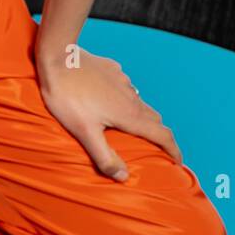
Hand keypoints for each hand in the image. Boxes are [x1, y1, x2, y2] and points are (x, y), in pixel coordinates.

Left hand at [36, 44, 181, 180]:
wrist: (57, 58)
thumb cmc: (67, 97)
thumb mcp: (84, 132)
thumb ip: (104, 156)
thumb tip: (124, 176)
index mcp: (129, 114)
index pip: (162, 134)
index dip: (174, 150)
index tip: (178, 162)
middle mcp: (131, 96)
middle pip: (154, 119)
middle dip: (158, 135)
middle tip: (154, 149)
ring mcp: (122, 80)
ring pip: (139, 102)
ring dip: (141, 117)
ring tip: (130, 128)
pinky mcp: (112, 69)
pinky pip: (125, 87)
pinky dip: (125, 99)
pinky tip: (109, 101)